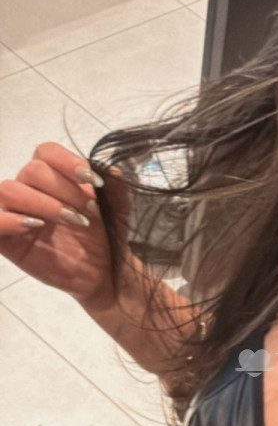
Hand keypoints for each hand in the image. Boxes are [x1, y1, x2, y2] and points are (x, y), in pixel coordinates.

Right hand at [0, 141, 132, 307]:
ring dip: (44, 203)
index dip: (67, 161)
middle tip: (89, 211)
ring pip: (9, 190)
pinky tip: (34, 226)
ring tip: (72, 220)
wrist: (106, 273)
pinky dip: (7, 220)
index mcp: (54, 177)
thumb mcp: (119, 211)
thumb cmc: (107, 237)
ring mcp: (16, 214)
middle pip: (32, 170)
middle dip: (65, 188)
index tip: (92, 180)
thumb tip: (112, 169)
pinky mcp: (8, 241)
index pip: (46, 152)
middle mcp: (31, 191)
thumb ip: (116, 189)